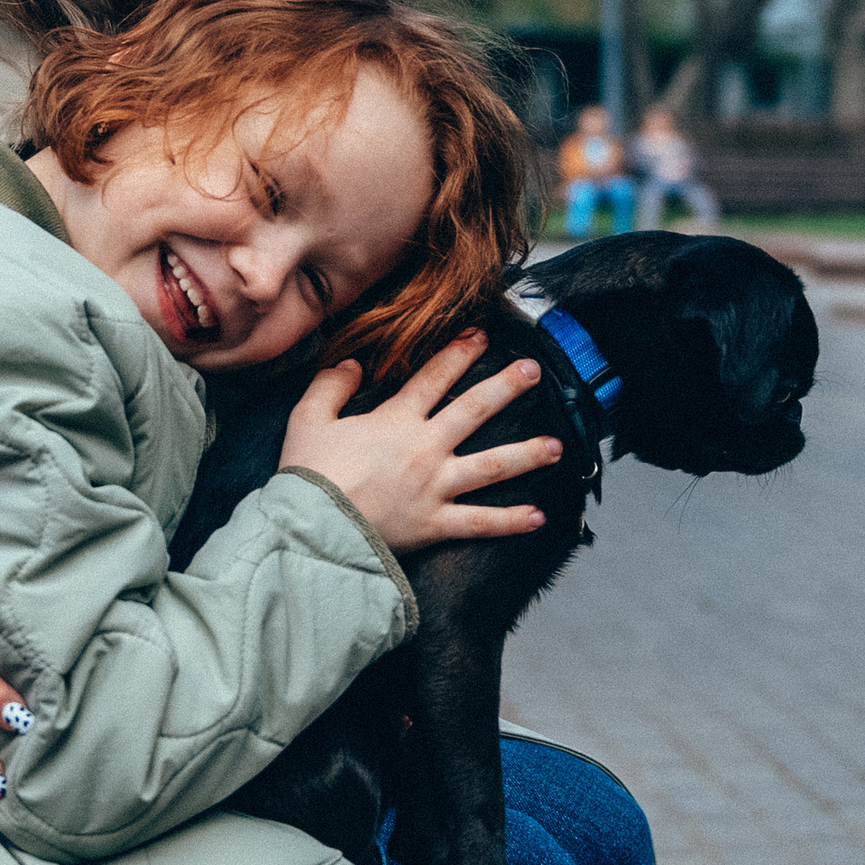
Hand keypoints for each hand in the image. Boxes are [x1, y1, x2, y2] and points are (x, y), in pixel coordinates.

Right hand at [280, 333, 560, 554]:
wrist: (309, 530)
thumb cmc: (307, 476)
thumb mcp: (307, 419)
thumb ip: (331, 386)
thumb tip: (352, 364)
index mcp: (395, 420)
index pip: (433, 377)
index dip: (458, 353)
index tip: (481, 334)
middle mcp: (424, 449)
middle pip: (474, 411)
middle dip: (507, 388)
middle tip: (534, 372)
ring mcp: (435, 488)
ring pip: (491, 466)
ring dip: (527, 454)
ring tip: (557, 446)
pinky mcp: (436, 525)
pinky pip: (480, 523)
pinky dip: (510, 521)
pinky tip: (539, 516)